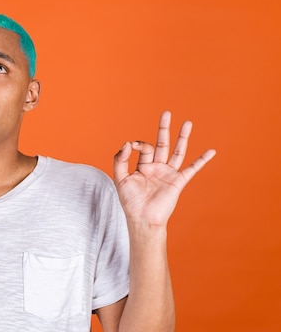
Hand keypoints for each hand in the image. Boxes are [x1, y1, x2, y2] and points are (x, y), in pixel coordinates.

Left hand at [114, 111, 215, 226]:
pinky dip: (202, 160)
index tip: (132, 146)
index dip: (138, 143)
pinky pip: (192, 169)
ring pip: (178, 151)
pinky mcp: (178, 181)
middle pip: (162, 143)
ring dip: (182, 137)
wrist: (142, 218)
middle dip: (164, 128)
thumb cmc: (130, 201)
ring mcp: (169, 173)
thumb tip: (127, 143)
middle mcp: (157, 167)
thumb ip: (120, 160)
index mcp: (143, 165)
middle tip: (166, 112)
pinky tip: (211, 151)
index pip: (144, 147)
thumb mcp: (120, 179)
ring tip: (187, 122)